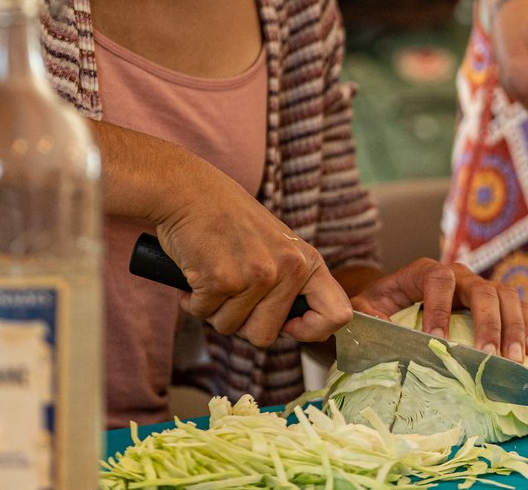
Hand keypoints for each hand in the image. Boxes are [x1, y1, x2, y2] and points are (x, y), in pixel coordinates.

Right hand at [152, 161, 352, 347]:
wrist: (190, 191)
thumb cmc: (230, 219)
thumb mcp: (278, 245)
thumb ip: (291, 282)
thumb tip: (300, 328)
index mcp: (307, 261)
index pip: (337, 315)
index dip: (312, 330)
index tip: (288, 325)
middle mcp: (288, 268)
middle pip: (265, 336)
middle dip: (241, 322)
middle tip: (231, 291)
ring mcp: (256, 275)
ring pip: (230, 327)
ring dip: (214, 309)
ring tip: (213, 274)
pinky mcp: (221, 279)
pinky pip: (203, 313)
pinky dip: (192, 300)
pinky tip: (196, 273)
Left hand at [350, 258, 527, 361]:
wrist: (397, 302)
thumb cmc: (382, 306)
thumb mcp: (366, 307)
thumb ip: (368, 313)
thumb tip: (382, 326)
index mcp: (425, 271)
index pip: (438, 280)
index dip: (439, 309)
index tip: (437, 342)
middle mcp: (458, 274)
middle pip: (481, 289)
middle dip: (488, 323)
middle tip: (489, 357)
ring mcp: (479, 286)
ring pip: (506, 296)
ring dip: (513, 327)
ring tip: (514, 360)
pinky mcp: (495, 302)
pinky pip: (518, 307)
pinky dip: (526, 327)